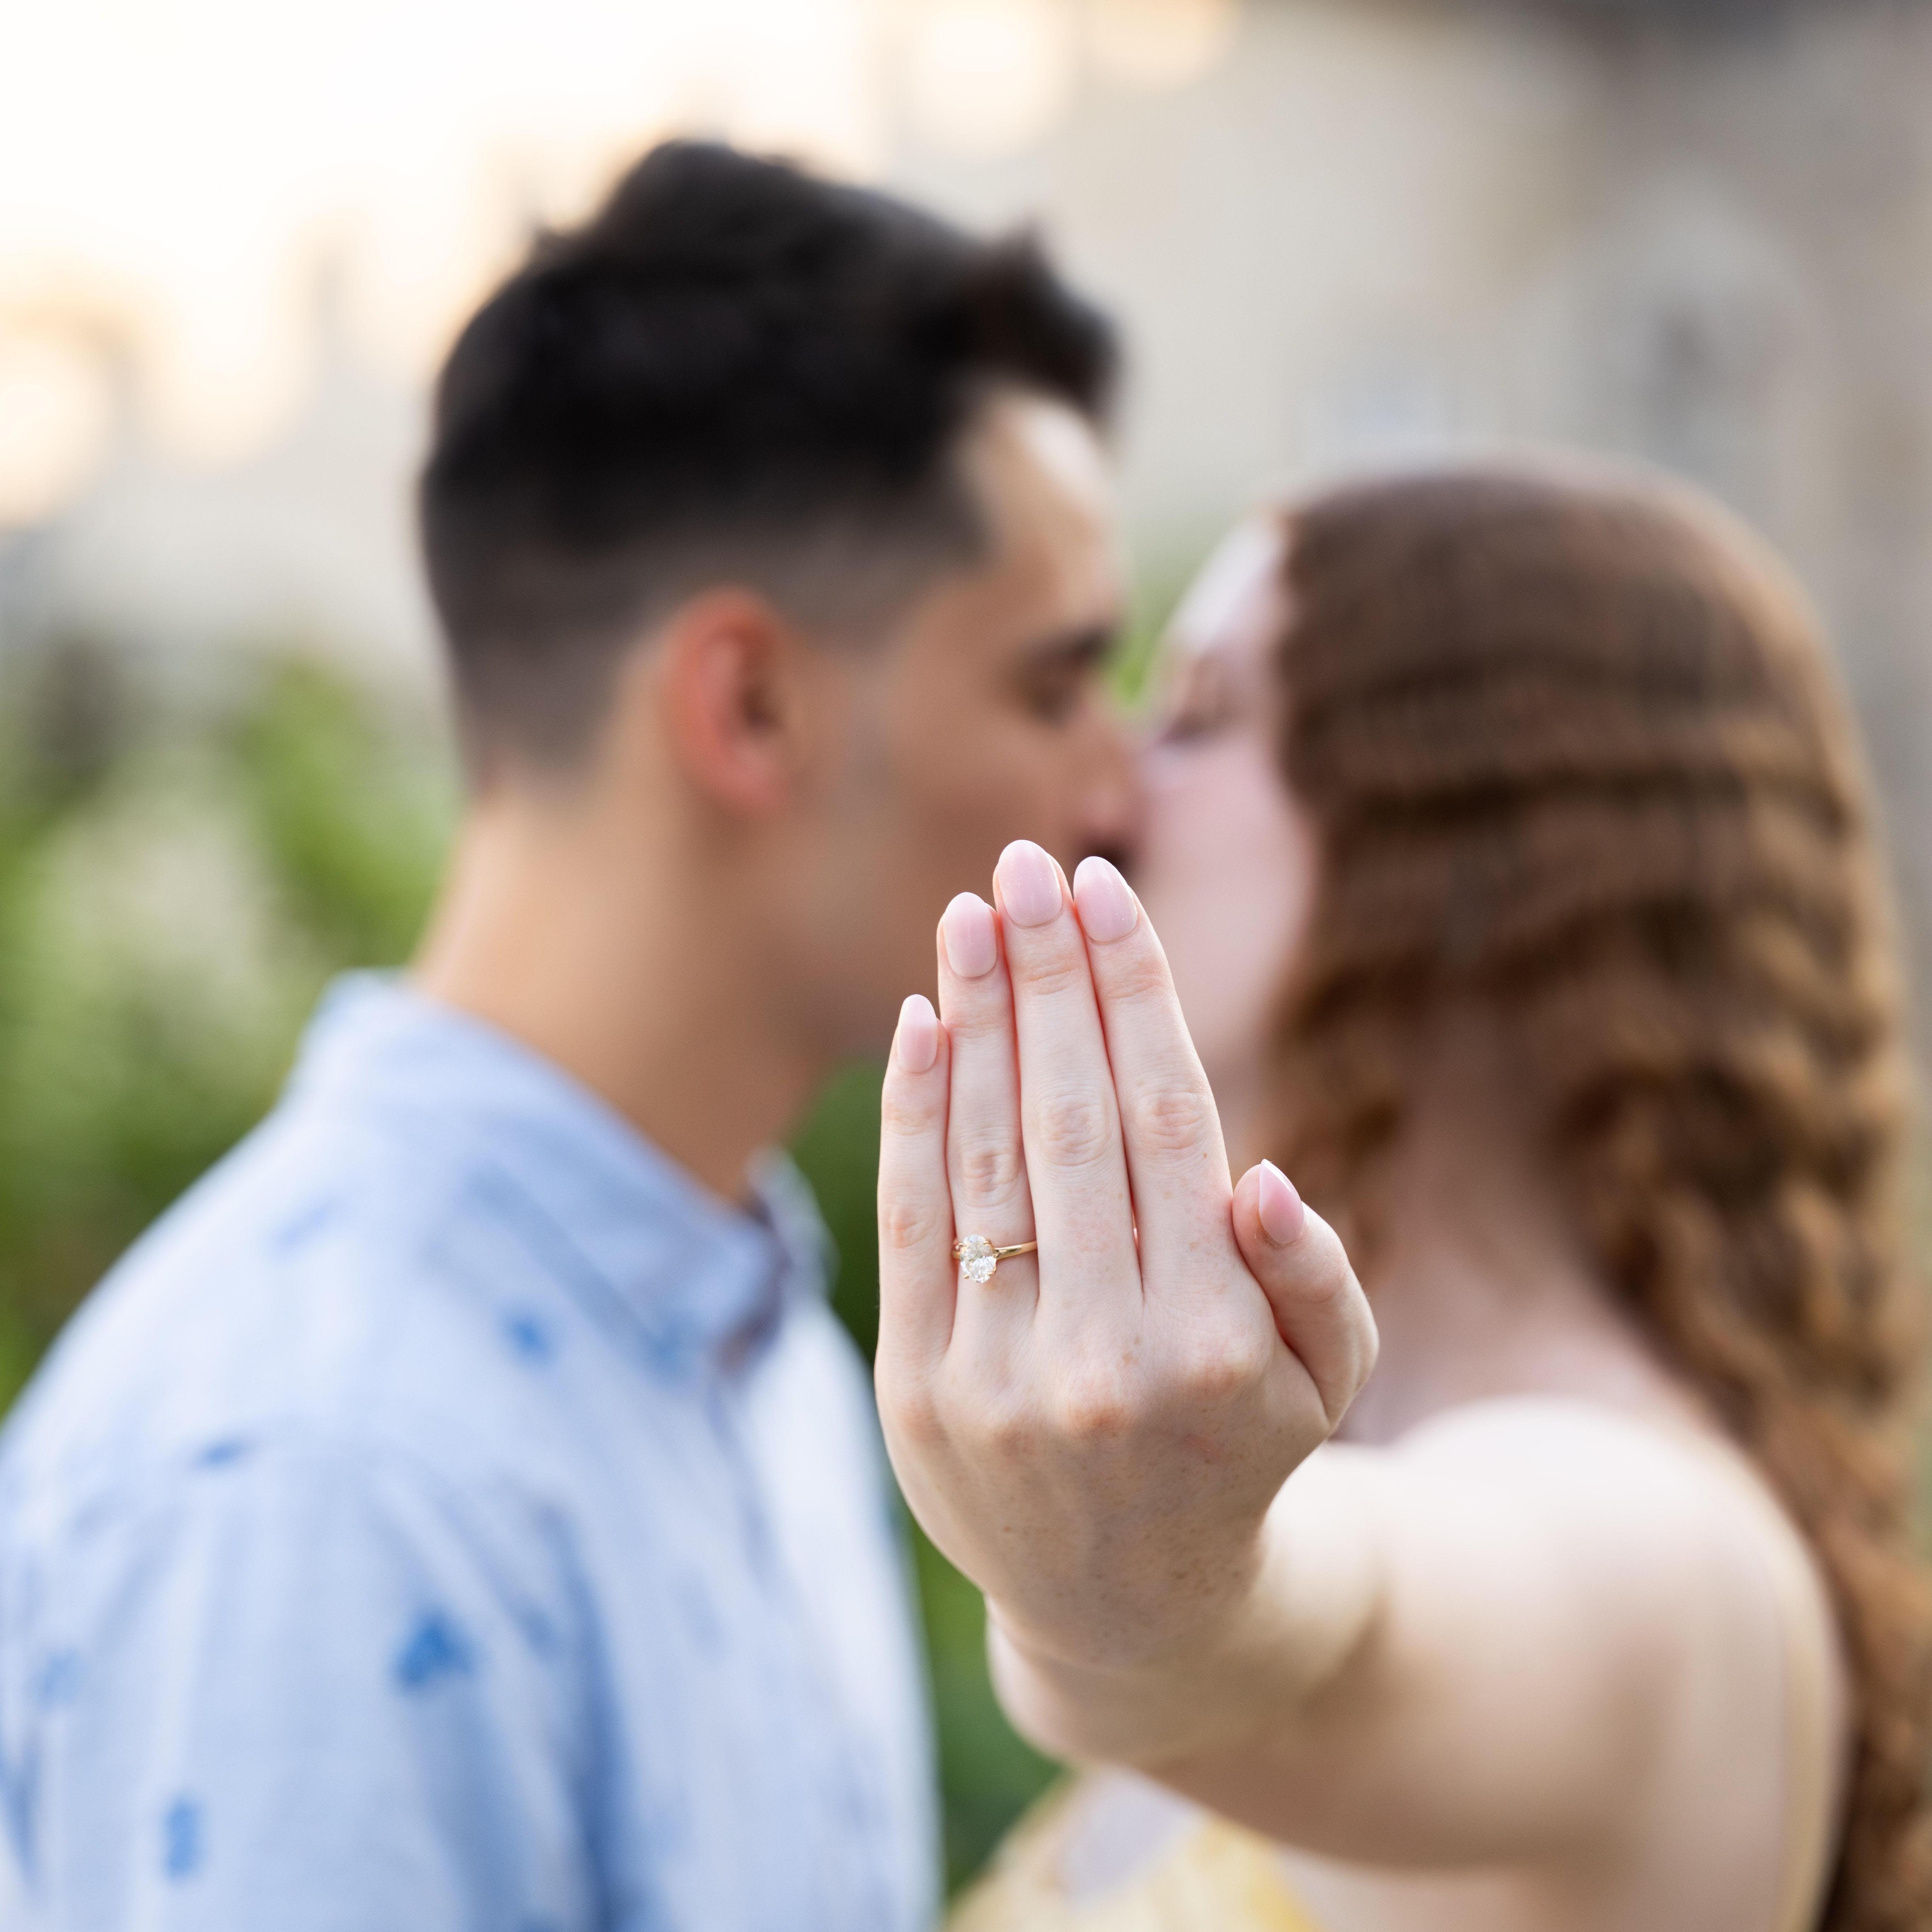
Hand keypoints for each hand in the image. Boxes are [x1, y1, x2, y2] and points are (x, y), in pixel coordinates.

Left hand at [875, 840, 1376, 1711]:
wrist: (1133, 1610)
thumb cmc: (1242, 1452)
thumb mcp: (1326, 1382)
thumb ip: (1313, 1281)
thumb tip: (1261, 1175)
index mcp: (1215, 1342)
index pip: (1163, 1120)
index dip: (1131, 992)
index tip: (1102, 890)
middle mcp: (1103, 1359)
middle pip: (1068, 1118)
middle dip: (1048, 976)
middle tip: (1028, 864)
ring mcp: (998, 1380)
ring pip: (983, 1157)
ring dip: (976, 1020)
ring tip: (970, 915)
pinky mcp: (918, 1395)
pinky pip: (912, 1224)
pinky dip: (915, 1116)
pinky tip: (923, 1022)